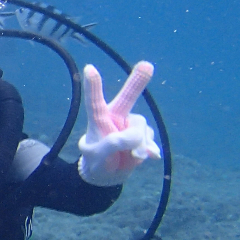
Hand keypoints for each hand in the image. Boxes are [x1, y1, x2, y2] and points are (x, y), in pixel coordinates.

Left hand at [77, 62, 160, 186]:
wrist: (109, 174)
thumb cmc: (97, 161)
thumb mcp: (98, 156)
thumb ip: (113, 145)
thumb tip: (136, 140)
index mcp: (99, 119)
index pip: (94, 102)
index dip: (93, 86)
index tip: (89, 68)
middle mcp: (116, 117)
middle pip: (127, 98)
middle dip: (137, 82)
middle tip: (147, 65)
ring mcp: (131, 125)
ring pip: (141, 128)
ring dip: (138, 143)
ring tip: (130, 155)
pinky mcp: (143, 135)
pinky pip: (150, 139)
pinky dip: (148, 149)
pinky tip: (146, 156)